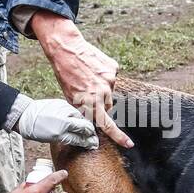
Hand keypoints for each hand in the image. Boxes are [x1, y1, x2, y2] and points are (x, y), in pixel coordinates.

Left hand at [29, 10, 132, 147]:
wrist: (66, 48)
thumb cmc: (65, 73)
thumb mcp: (70, 96)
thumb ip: (83, 109)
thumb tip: (92, 119)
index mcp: (90, 101)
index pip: (107, 124)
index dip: (118, 136)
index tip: (128, 144)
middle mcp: (103, 92)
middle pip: (108, 106)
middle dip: (100, 104)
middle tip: (87, 92)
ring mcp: (110, 79)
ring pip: (110, 91)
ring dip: (101, 88)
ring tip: (87, 77)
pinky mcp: (113, 68)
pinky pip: (111, 77)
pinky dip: (104, 75)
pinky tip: (92, 68)